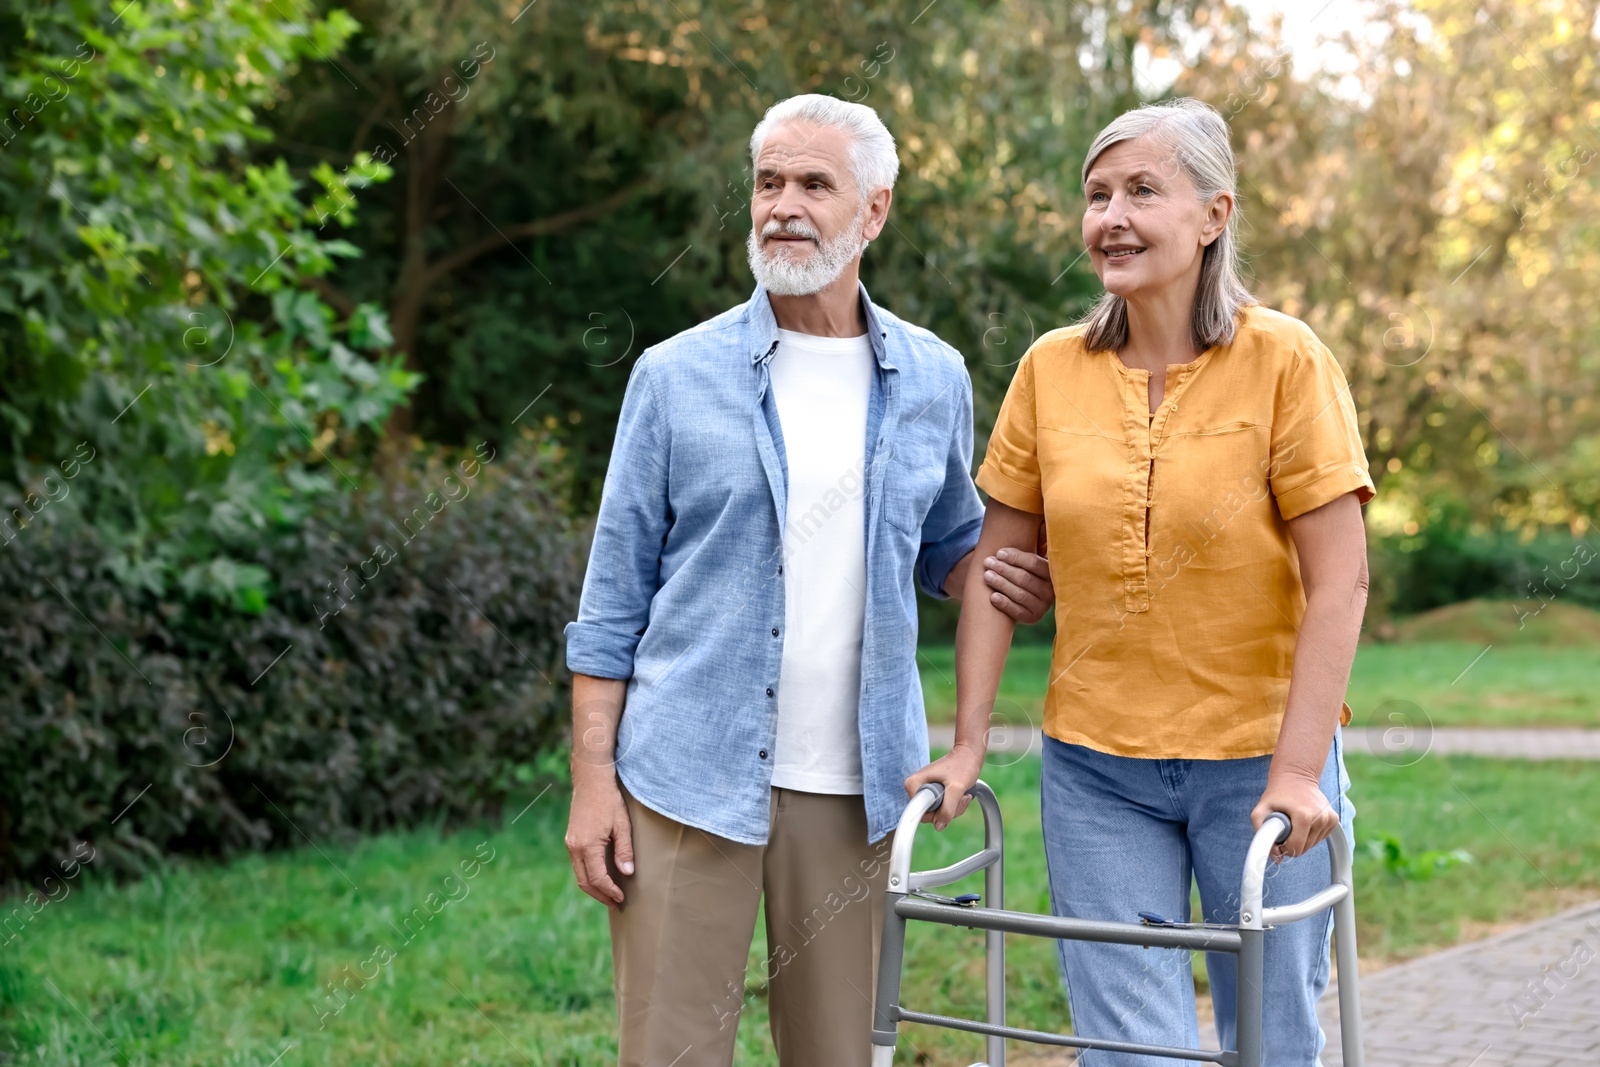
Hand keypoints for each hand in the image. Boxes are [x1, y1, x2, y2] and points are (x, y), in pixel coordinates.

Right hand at [564, 779, 633, 907]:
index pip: (598, 878)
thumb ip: (624, 850)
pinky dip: (589, 875)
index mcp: (587, 846)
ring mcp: (570, 844)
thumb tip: (627, 873)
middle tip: (615, 904)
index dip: (610, 891)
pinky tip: (600, 877)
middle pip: (585, 882)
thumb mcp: (622, 825)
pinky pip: (578, 864)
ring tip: (608, 895)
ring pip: (579, 874)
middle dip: (600, 895)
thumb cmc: (609, 801)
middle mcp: (575, 848)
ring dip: (593, 887)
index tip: (621, 898)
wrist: (591, 781)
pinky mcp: (571, 840)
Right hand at [904, 742, 984, 829]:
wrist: (969, 754)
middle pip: (929, 814)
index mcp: (914, 784)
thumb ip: (947, 809)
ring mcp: (926, 790)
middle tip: (958, 798)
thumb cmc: (963, 765)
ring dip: (953, 808)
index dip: (935, 813)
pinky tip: (960, 795)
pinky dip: (954, 805)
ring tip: (961, 794)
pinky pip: (942, 808)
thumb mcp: (956, 789)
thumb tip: (939, 826)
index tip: (949, 801)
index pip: (919, 812)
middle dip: (947, 810)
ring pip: (937, 812)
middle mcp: (917, 787)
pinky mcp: (934, 792)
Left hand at [982, 536, 1052, 624]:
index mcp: (1052, 572)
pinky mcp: (1033, 618)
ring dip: (1002, 584)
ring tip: (986, 575)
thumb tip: (1038, 519)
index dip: (1015, 557)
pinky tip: (992, 597)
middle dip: (1004, 569)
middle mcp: (1051, 590)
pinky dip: (1005, 604)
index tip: (999, 553)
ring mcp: (1043, 606)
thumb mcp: (1031, 553)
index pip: (1034, 563)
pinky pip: (1018, 612)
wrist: (1020, 592)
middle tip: (987, 562)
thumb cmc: (1022, 567)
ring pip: (1020, 594)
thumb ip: (1038, 537)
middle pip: (1025, 578)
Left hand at [1251, 774, 1338, 861]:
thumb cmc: (1278, 793)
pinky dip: (1309, 834)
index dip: (1283, 847)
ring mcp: (1330, 818)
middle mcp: (1321, 817)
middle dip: (1291, 843)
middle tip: (1284, 827)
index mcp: (1305, 815)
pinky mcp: (1334, 820)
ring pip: (1312, 845)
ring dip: (1300, 838)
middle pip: (1304, 848)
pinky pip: (1319, 838)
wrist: (1296, 776)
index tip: (1278, 838)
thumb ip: (1261, 833)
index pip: (1295, 848)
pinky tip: (1303, 822)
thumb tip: (1276, 857)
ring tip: (1293, 822)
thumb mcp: (1261, 809)